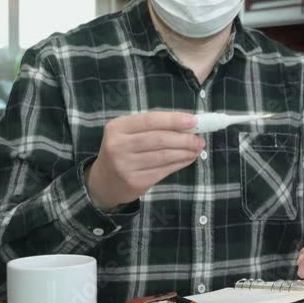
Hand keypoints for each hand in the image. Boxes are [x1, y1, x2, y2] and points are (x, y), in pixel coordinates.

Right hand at [85, 111, 202, 209]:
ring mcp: (125, 166)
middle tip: (200, 139)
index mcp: (117, 127)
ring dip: (185, 152)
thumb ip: (153, 127)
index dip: (173, 120)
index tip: (193, 121)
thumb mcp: (129, 133)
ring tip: (197, 148)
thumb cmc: (123, 150)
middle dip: (184, 139)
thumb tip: (188, 124)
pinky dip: (179, 163)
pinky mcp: (135, 182)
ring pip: (163, 156)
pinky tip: (188, 158)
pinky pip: (163, 170)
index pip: (150, 120)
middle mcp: (118, 146)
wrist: (103, 182)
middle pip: (159, 139)